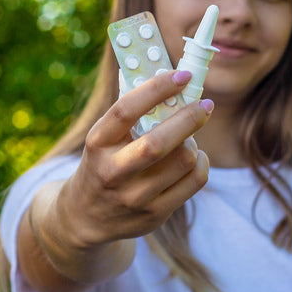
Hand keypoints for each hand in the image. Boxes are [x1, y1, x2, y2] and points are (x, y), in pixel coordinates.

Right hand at [53, 69, 212, 254]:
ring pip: (183, 160)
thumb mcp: (103, 138)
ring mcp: (134, 197)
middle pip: (159, 143)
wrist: (85, 216)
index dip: (157, 89)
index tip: (182, 75)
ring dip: (194, 142)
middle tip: (205, 104)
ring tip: (189, 137)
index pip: (126, 110)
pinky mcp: (154, 214)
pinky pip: (194, 181)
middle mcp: (112, 172)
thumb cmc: (103, 163)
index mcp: (97, 143)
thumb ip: (130, 113)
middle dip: (189, 118)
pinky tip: (194, 158)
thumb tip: (168, 76)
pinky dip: (201, 163)